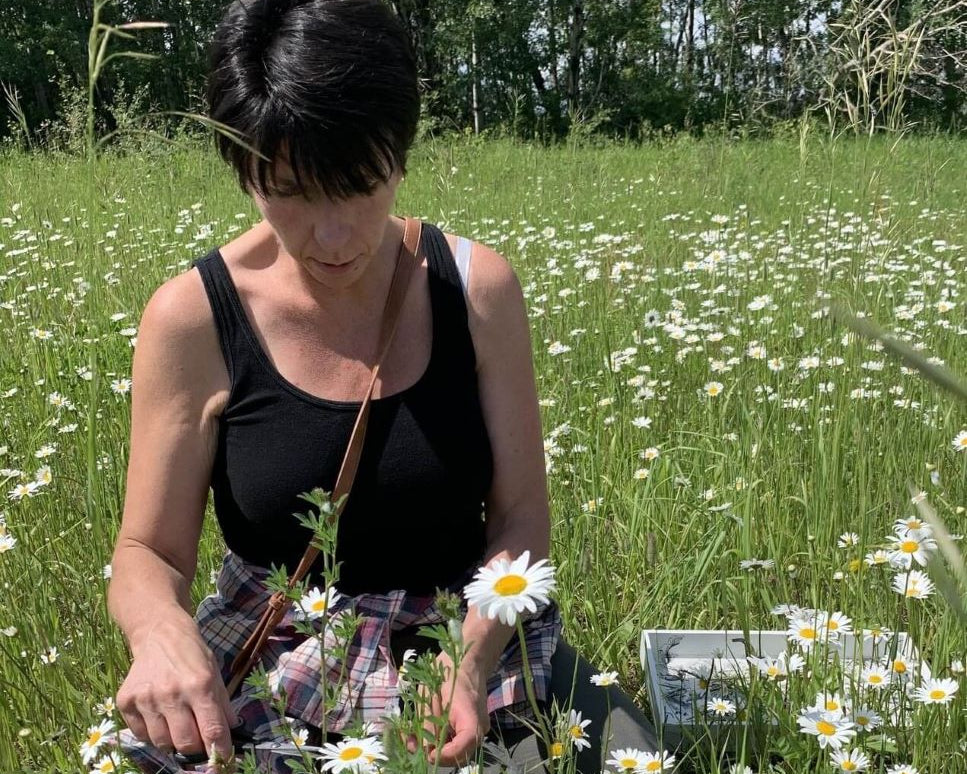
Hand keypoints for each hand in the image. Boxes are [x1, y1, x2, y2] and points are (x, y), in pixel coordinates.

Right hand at [116, 613, 236, 760]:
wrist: (158, 632)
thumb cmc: (192, 653)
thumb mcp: (214, 672)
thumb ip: (223, 703)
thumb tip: (231, 731)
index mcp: (199, 685)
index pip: (212, 730)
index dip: (220, 750)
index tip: (224, 760)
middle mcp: (172, 693)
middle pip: (186, 743)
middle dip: (197, 748)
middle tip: (199, 740)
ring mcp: (146, 698)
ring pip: (163, 743)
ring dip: (173, 742)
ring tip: (178, 726)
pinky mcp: (126, 701)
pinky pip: (141, 735)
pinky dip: (152, 734)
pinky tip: (159, 718)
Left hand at [412, 652, 489, 766]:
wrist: (464, 659)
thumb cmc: (446, 672)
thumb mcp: (430, 696)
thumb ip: (427, 724)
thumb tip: (422, 750)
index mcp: (471, 718)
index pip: (463, 748)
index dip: (444, 756)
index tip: (426, 753)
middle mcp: (478, 729)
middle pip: (459, 755)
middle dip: (435, 755)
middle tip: (413, 745)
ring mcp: (474, 728)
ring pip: (456, 750)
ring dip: (434, 749)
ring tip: (413, 740)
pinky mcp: (468, 727)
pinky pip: (455, 740)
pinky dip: (438, 741)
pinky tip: (421, 735)